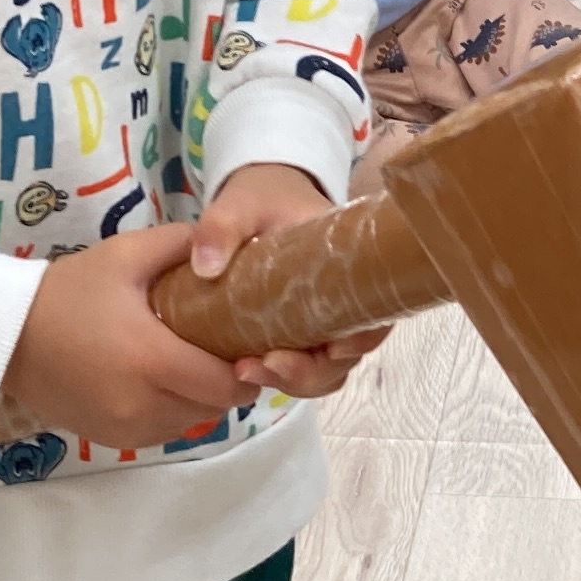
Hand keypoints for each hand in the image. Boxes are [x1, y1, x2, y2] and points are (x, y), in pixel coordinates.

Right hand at [0, 221, 257, 451]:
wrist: (5, 336)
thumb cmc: (67, 292)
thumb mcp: (124, 255)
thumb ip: (180, 245)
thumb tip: (226, 245)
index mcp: (151, 360)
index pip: (227, 384)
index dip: (247, 370)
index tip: (247, 346)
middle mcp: (142, 404)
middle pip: (214, 406)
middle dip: (226, 382)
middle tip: (220, 350)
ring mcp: (126, 428)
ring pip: (190, 422)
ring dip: (199, 399)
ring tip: (189, 364)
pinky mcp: (111, 441)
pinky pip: (162, 432)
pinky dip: (171, 412)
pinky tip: (160, 383)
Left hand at [187, 157, 385, 401]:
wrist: (259, 202)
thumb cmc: (263, 199)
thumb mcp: (241, 203)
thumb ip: (222, 227)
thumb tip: (205, 266)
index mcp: (352, 267)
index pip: (375, 313)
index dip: (361, 337)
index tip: (332, 347)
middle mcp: (348, 302)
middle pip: (348, 355)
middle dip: (312, 372)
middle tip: (268, 365)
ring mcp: (326, 323)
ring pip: (328, 370)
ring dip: (295, 381)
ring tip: (246, 371)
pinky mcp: (303, 335)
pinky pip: (306, 368)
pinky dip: (280, 377)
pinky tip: (244, 369)